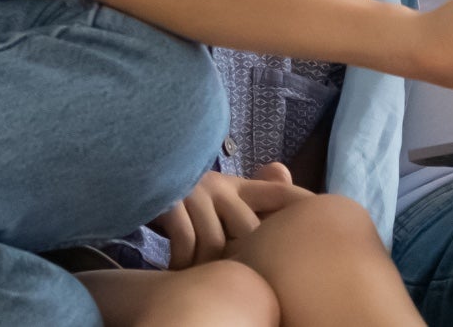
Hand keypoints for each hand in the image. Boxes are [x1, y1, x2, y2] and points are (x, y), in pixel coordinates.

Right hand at [149, 166, 310, 268]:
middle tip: (234, 279)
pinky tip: (175, 272)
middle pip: (249, 231)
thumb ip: (247, 198)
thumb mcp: (212, 202)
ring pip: (217, 244)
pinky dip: (183, 264)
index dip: (302, 206)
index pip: (279, 195)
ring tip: (196, 278)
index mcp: (235, 186)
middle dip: (244, 259)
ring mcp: (196, 191)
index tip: (323, 218)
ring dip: (206, 268)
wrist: (129, 176)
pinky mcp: (171, 199)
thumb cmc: (176, 201)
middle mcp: (220, 185)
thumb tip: (283, 173)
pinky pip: (188, 243)